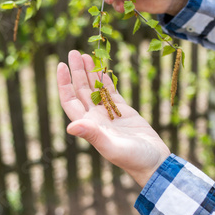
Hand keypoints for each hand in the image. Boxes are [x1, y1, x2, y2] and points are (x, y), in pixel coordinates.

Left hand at [57, 50, 170, 187]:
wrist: (154, 162)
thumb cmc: (132, 158)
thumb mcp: (111, 146)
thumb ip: (92, 135)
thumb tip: (70, 126)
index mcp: (88, 125)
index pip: (70, 101)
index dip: (63, 84)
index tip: (61, 65)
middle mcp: (95, 118)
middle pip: (80, 90)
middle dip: (76, 71)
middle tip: (73, 52)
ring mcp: (108, 113)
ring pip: (95, 88)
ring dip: (89, 72)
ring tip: (86, 54)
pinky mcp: (123, 110)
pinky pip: (111, 91)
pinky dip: (106, 79)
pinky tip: (102, 67)